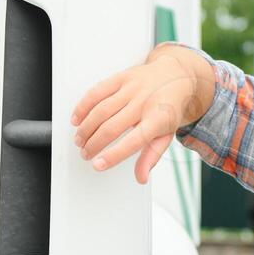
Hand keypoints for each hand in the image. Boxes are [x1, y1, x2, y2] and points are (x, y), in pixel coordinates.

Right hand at [69, 47, 207, 184]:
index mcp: (158, 119)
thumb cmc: (169, 109)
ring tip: (80, 141)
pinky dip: (84, 106)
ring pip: (101, 110)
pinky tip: (77, 119)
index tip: (98, 165)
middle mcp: (144, 102)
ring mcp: (132, 88)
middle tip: (85, 154)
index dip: (113, 155)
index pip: (133, 141)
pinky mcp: (122, 77)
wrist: (176, 76)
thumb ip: (152, 156)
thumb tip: (141, 178)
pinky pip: (97, 91)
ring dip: (86, 128)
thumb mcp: (166, 135)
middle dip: (94, 144)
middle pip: (111, 127)